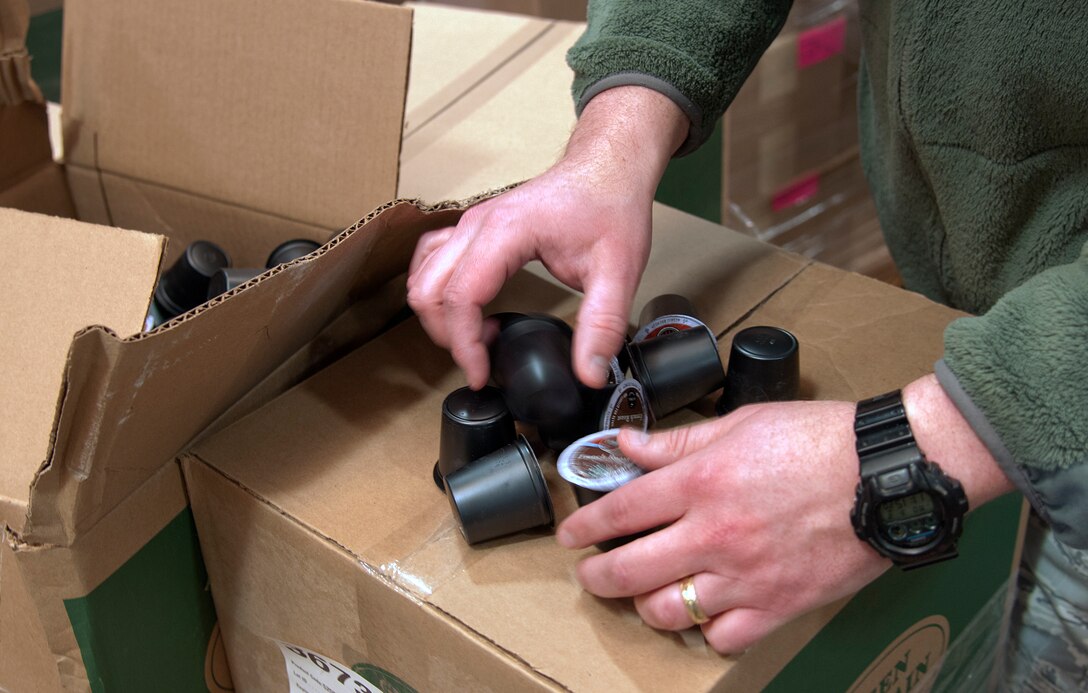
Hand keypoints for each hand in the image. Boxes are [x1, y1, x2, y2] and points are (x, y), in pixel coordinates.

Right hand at [406, 86, 688, 388]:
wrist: (607, 166)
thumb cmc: (610, 206)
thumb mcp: (618, 270)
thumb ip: (602, 324)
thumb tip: (590, 375)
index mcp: (505, 232)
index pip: (460, 297)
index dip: (463, 345)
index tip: (480, 376)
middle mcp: (477, 224)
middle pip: (428, 290)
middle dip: (447, 336)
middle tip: (481, 362)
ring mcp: (470, 223)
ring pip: (422, 276)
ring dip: (438, 315)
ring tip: (478, 337)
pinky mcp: (473, 227)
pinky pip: (431, 260)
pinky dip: (439, 292)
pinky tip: (471, 309)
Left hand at [556, 375, 1014, 653]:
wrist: (887, 472)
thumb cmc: (819, 439)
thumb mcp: (741, 423)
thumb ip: (678, 441)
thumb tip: (627, 444)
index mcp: (701, 483)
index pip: (620, 511)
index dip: (585, 525)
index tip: (572, 534)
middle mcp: (714, 535)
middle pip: (629, 570)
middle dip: (597, 576)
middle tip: (589, 573)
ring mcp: (745, 577)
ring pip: (667, 611)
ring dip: (645, 604)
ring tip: (644, 592)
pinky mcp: (778, 605)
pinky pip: (723, 637)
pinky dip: (706, 630)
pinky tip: (704, 613)